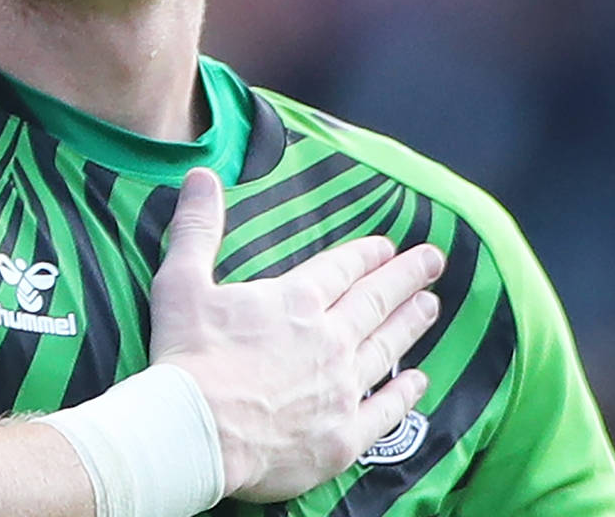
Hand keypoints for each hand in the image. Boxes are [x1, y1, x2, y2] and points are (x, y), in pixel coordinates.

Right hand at [147, 167, 442, 501]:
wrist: (195, 434)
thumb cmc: (187, 358)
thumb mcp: (181, 281)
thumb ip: (198, 229)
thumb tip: (202, 176)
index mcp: (296, 301)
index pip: (342, 268)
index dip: (367, 254)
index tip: (387, 246)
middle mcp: (329, 340)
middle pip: (375, 301)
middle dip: (406, 277)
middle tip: (433, 261)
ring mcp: (341, 390)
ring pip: (386, 348)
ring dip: (410, 325)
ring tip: (430, 307)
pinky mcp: (343, 437)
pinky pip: (385, 411)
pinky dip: (405, 395)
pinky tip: (418, 382)